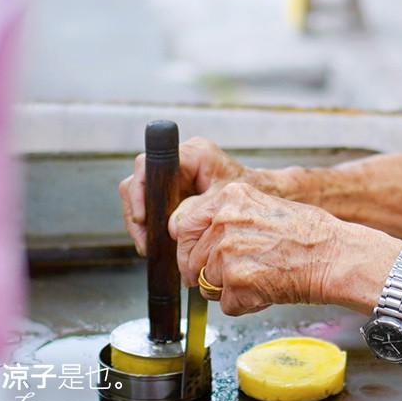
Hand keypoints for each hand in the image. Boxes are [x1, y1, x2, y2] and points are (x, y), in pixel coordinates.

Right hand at [118, 137, 251, 254]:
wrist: (264, 193)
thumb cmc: (251, 190)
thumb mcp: (226, 200)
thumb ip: (199, 209)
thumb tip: (171, 226)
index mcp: (193, 153)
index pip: (150, 165)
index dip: (140, 191)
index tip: (143, 217)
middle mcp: (179, 159)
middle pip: (139, 181)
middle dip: (137, 213)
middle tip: (144, 241)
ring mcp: (173, 174)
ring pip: (140, 195)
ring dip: (141, 222)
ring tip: (149, 247)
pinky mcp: (172, 188)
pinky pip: (150, 204)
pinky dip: (149, 224)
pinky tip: (154, 243)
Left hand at [169, 182, 392, 316]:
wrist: (337, 256)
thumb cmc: (312, 234)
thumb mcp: (265, 206)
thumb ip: (230, 218)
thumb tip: (199, 237)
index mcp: (230, 197)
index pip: (184, 226)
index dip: (192, 248)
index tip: (201, 256)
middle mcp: (224, 222)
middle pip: (191, 260)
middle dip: (210, 273)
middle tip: (241, 272)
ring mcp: (227, 253)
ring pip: (207, 285)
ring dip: (230, 289)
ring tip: (262, 277)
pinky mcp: (237, 282)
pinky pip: (226, 305)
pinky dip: (246, 305)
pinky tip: (268, 290)